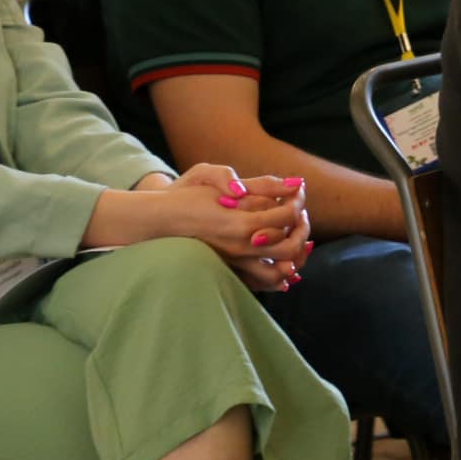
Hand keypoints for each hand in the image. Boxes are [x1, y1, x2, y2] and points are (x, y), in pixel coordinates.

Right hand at [171, 167, 314, 291]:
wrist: (157, 221)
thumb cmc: (186, 195)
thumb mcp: (214, 177)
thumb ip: (257, 183)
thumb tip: (294, 184)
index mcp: (239, 222)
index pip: (286, 216)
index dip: (297, 202)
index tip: (297, 193)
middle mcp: (239, 247)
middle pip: (290, 247)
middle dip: (302, 231)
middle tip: (300, 216)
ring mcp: (234, 262)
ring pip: (279, 271)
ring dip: (296, 257)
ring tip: (299, 239)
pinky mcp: (228, 270)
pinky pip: (260, 282)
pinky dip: (279, 275)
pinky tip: (286, 263)